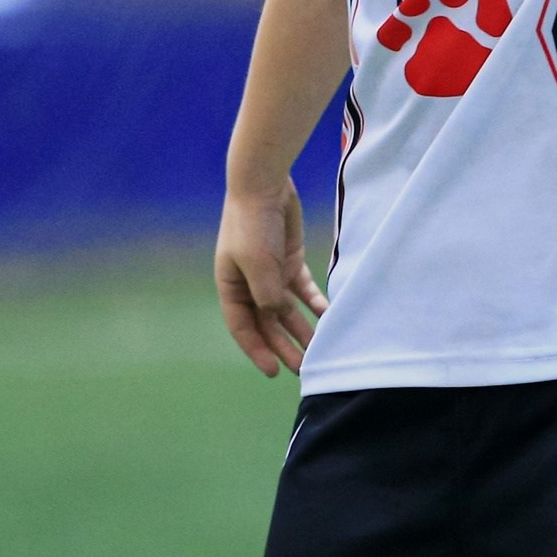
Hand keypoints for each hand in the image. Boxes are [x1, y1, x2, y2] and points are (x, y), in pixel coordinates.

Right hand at [215, 179, 327, 376]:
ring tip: (319, 349)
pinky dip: (313, 303)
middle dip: (283, 346)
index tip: (273, 372)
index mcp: (230, 287)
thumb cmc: (252, 225)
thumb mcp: (258, 265)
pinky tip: (326, 316)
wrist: (264, 184)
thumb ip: (268, 296)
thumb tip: (278, 317)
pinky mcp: (289, 259)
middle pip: (267, 323)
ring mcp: (270, 272)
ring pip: (286, 309)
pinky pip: (302, 289)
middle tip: (303, 368)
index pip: (242, 328)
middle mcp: (249, 283)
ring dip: (301, 328)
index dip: (257, 351)